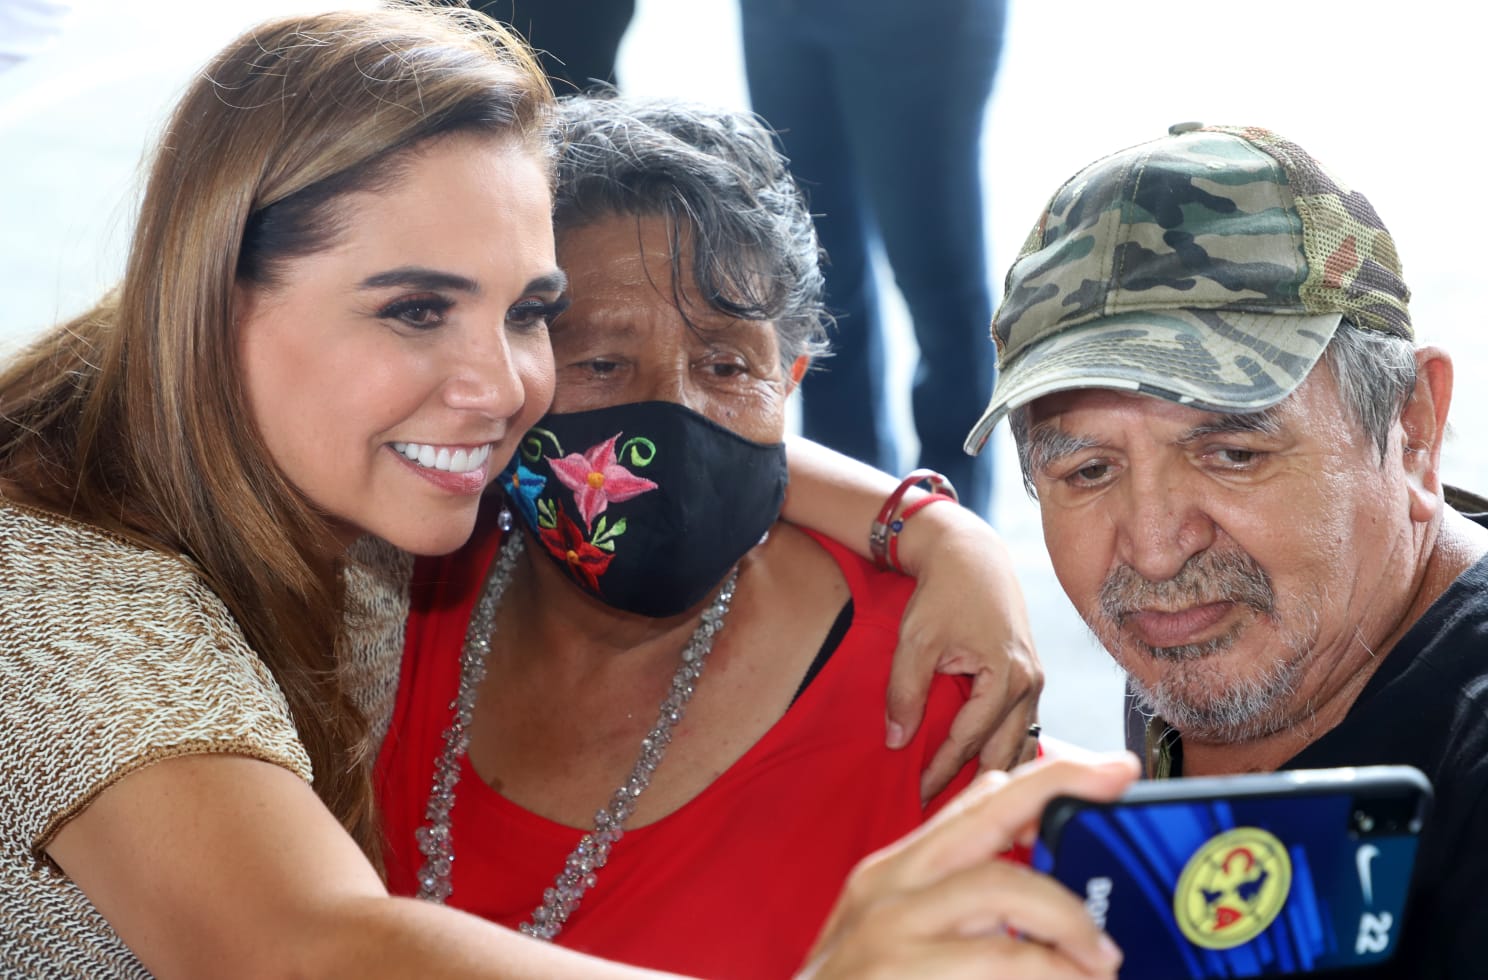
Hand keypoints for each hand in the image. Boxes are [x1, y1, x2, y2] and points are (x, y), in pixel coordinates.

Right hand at [798, 754, 1136, 979]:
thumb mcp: (889, 938)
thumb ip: (952, 900)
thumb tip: (1028, 875)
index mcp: (891, 875)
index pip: (972, 803)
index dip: (1041, 779)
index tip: (1103, 769)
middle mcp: (888, 888)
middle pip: (987, 814)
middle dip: (1059, 788)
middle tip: (1119, 785)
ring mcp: (890, 930)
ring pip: (1005, 886)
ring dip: (1070, 921)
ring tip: (1103, 959)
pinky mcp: (899, 972)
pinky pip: (1003, 960)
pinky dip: (1053, 971)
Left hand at [887, 500, 1043, 799]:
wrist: (970, 555)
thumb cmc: (943, 592)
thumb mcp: (915, 641)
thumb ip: (905, 691)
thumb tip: (897, 741)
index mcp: (1008, 676)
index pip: (970, 739)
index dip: (941, 769)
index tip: (916, 794)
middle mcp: (1032, 683)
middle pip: (1004, 752)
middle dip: (971, 782)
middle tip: (938, 809)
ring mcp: (1036, 682)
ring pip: (1020, 744)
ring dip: (992, 771)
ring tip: (960, 797)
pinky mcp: (1031, 678)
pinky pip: (1022, 727)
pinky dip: (1003, 749)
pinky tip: (981, 769)